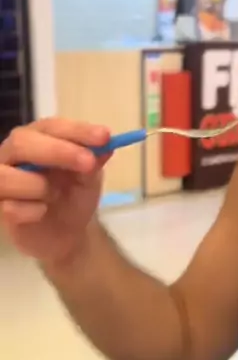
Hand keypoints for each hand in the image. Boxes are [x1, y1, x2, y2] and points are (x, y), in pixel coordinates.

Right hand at [0, 119, 111, 264]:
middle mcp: (13, 154)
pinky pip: (10, 208)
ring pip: (6, 175)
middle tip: (88, 163)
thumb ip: (93, 161)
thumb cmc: (73, 196)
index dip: (77, 130)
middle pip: (21, 141)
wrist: (66, 233)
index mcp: (37, 138)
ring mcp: (2, 180)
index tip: (104, 137)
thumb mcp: (89, 178)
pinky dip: (33, 211)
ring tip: (55, 195)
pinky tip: (42, 212)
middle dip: (57, 151)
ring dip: (39, 186)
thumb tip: (106, 143)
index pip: (51, 126)